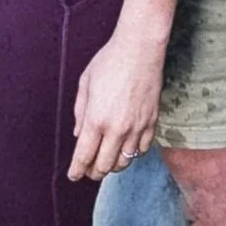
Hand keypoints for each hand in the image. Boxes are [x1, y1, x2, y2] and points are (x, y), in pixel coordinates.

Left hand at [69, 20, 165, 183]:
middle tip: (89, 172)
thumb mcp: (85, 85)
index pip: (84, 156)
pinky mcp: (152, 122)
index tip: (74, 175)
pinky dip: (133, 154)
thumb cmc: (109, 62)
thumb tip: (79, 135)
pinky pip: (143, 150)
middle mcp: (117, 129)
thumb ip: (80, 113)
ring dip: (113, 166)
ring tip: (106, 163)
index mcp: (96, 120)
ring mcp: (137, 127)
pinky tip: (126, 150)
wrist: (140, 50)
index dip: (77, 170)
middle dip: (94, 173)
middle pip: (104, 166)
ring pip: (125, 162)